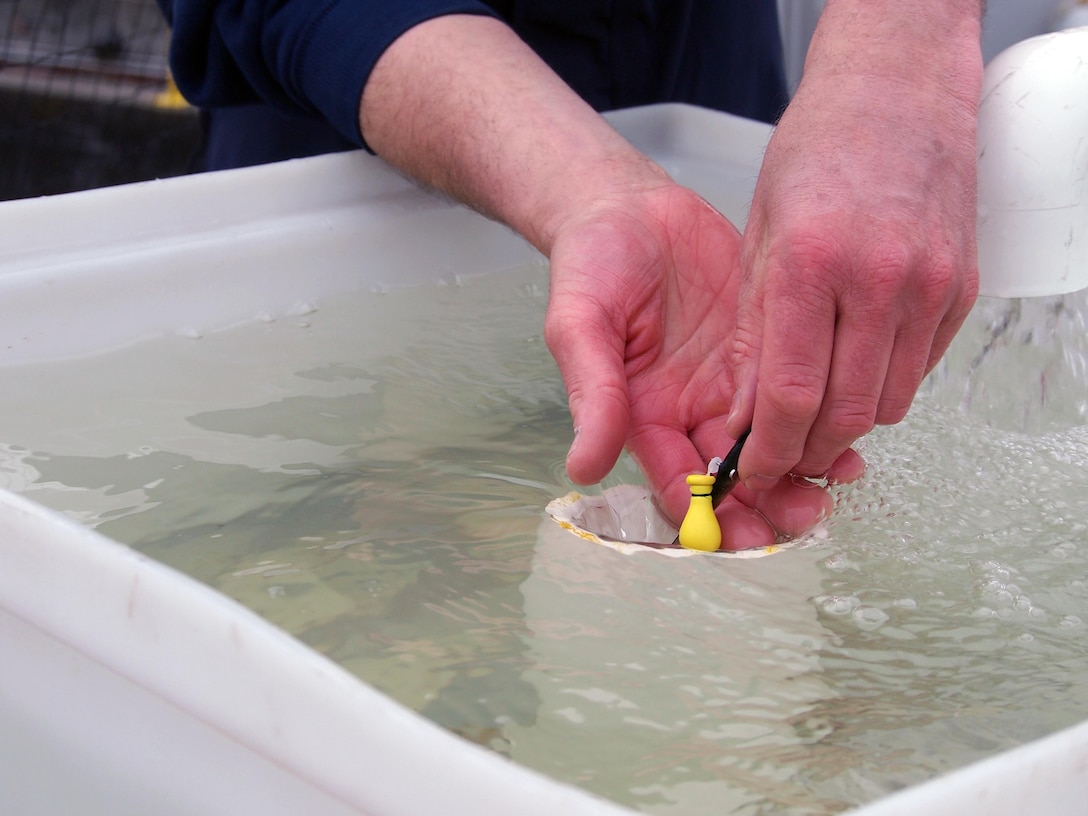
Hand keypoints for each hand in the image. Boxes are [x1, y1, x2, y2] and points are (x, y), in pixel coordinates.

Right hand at [544, 182, 862, 549]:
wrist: (629, 206)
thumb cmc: (592, 263)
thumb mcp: (580, 325)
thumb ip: (593, 393)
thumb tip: (584, 467)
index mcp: (642, 417)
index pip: (677, 481)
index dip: (709, 515)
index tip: (744, 535)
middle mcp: (689, 411)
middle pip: (734, 477)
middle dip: (769, 504)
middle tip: (806, 513)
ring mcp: (729, 383)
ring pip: (774, 442)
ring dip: (804, 466)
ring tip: (840, 476)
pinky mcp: (763, 349)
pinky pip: (798, 390)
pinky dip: (823, 412)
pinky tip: (851, 421)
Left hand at [725, 5, 981, 486]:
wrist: (894, 92)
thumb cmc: (818, 150)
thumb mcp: (759, 238)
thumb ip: (753, 334)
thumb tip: (745, 414)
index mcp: (813, 264)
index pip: (791, 396)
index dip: (768, 452)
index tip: (751, 470)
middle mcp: (880, 280)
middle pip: (846, 415)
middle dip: (806, 454)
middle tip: (780, 459)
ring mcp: (931, 287)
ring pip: (889, 404)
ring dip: (845, 427)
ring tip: (811, 419)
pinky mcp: (962, 290)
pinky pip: (920, 371)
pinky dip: (883, 389)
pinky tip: (853, 372)